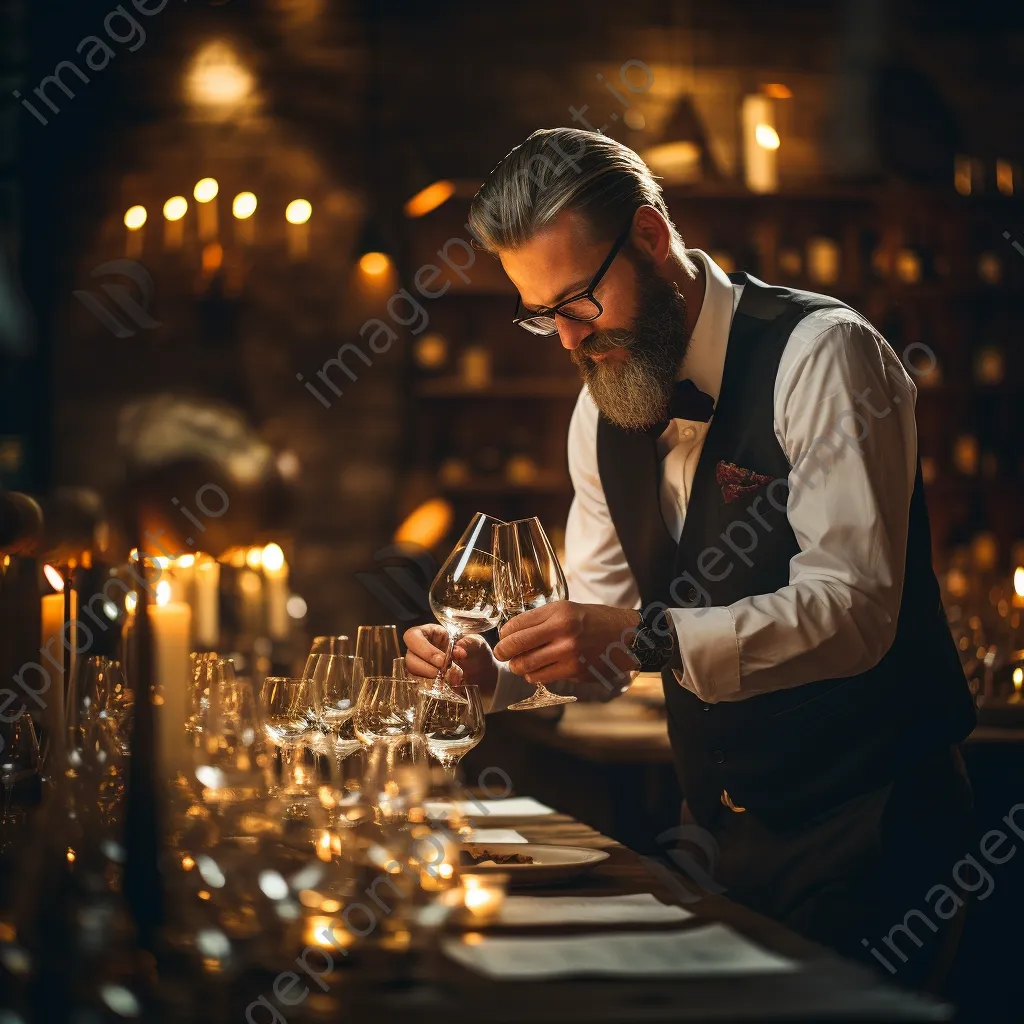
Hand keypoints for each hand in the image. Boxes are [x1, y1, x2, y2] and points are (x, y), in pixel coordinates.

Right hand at [403, 624, 498, 695]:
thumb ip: (469, 643)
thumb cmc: (478, 654)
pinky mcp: (425, 683)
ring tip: (446, 680)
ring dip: (427, 678)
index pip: (413, 636)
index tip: (441, 660)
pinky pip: (418, 686)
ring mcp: (422, 667)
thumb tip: (459, 650)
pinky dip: (430, 688)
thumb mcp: (478, 644)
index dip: (423, 648)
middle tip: (442, 672)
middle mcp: (422, 650)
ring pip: (411, 672)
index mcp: (432, 634)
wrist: (484, 676)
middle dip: (424, 666)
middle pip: (409, 656)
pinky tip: (445, 688)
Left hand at [491, 601, 639, 686]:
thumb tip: (513, 632)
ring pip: (526, 666)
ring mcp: (569, 654)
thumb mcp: (569, 609)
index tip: (502, 637)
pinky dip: (534, 676)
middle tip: (501, 654)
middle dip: (503, 652)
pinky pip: (542, 677)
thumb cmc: (595, 621)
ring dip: (518, 667)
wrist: (627, 637)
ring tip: (519, 664)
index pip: (517, 624)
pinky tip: (538, 670)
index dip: (504, 634)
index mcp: (559, 612)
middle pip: (516, 646)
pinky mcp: (575, 671)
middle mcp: (563, 632)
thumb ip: (542, 619)